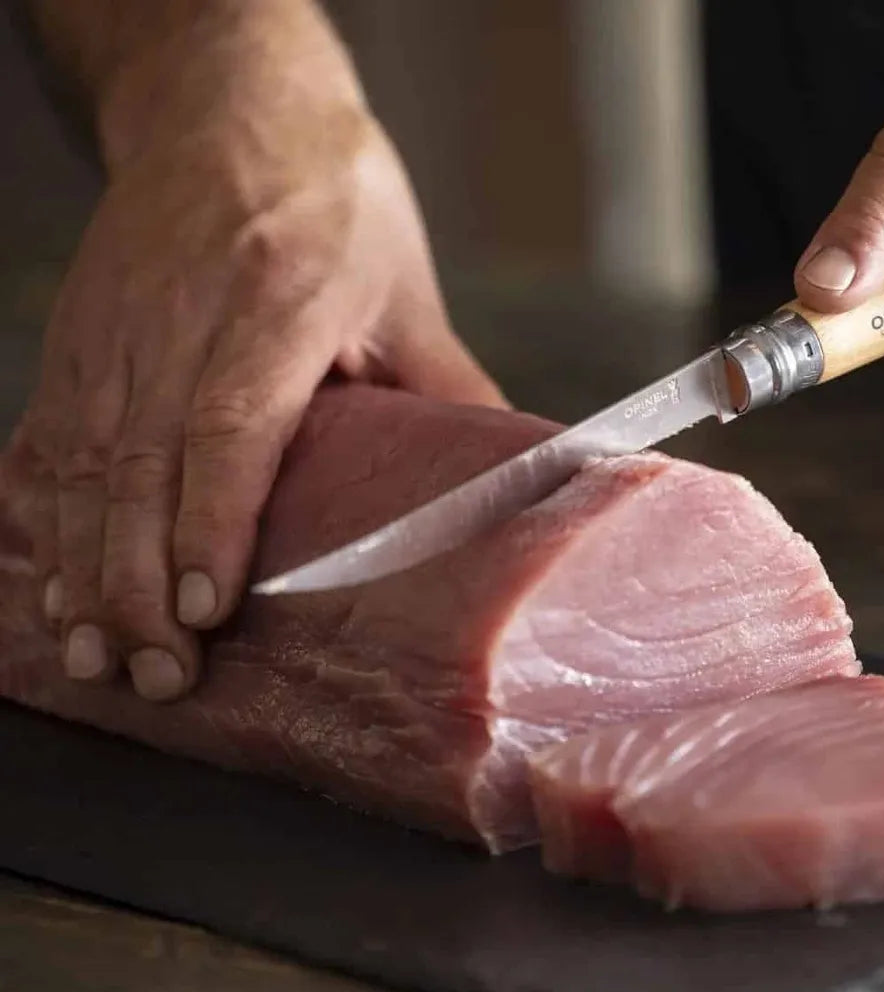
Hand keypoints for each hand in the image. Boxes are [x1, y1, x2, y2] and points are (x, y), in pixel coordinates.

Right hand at [24, 50, 503, 702]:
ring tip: (101, 652)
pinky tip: (56, 584)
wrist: (228, 104)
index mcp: (277, 300)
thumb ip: (449, 389)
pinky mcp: (79, 336)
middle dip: (138, 581)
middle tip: (158, 670)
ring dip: (84, 569)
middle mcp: (182, 317)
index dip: (210, 521)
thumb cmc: (331, 197)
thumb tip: (513, 477)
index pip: (228, 425)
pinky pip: (47, 439)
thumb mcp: (405, 289)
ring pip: (83, 464)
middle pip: (140, 464)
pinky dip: (46, 521)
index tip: (203, 607)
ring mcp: (117, 327)